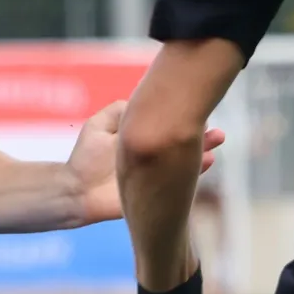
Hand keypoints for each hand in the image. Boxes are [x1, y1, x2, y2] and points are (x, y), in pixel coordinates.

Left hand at [66, 102, 222, 226]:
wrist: (75, 191)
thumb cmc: (86, 157)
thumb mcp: (101, 124)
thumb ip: (121, 110)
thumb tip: (144, 100)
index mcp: (143, 139)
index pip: (168, 127)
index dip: (182, 119)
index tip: (197, 109)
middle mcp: (153, 156)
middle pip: (181, 143)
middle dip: (201, 136)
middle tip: (218, 131)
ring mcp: (156, 175)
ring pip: (184, 161)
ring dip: (202, 152)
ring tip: (217, 142)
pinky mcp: (156, 193)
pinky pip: (179, 182)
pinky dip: (194, 172)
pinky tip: (207, 162)